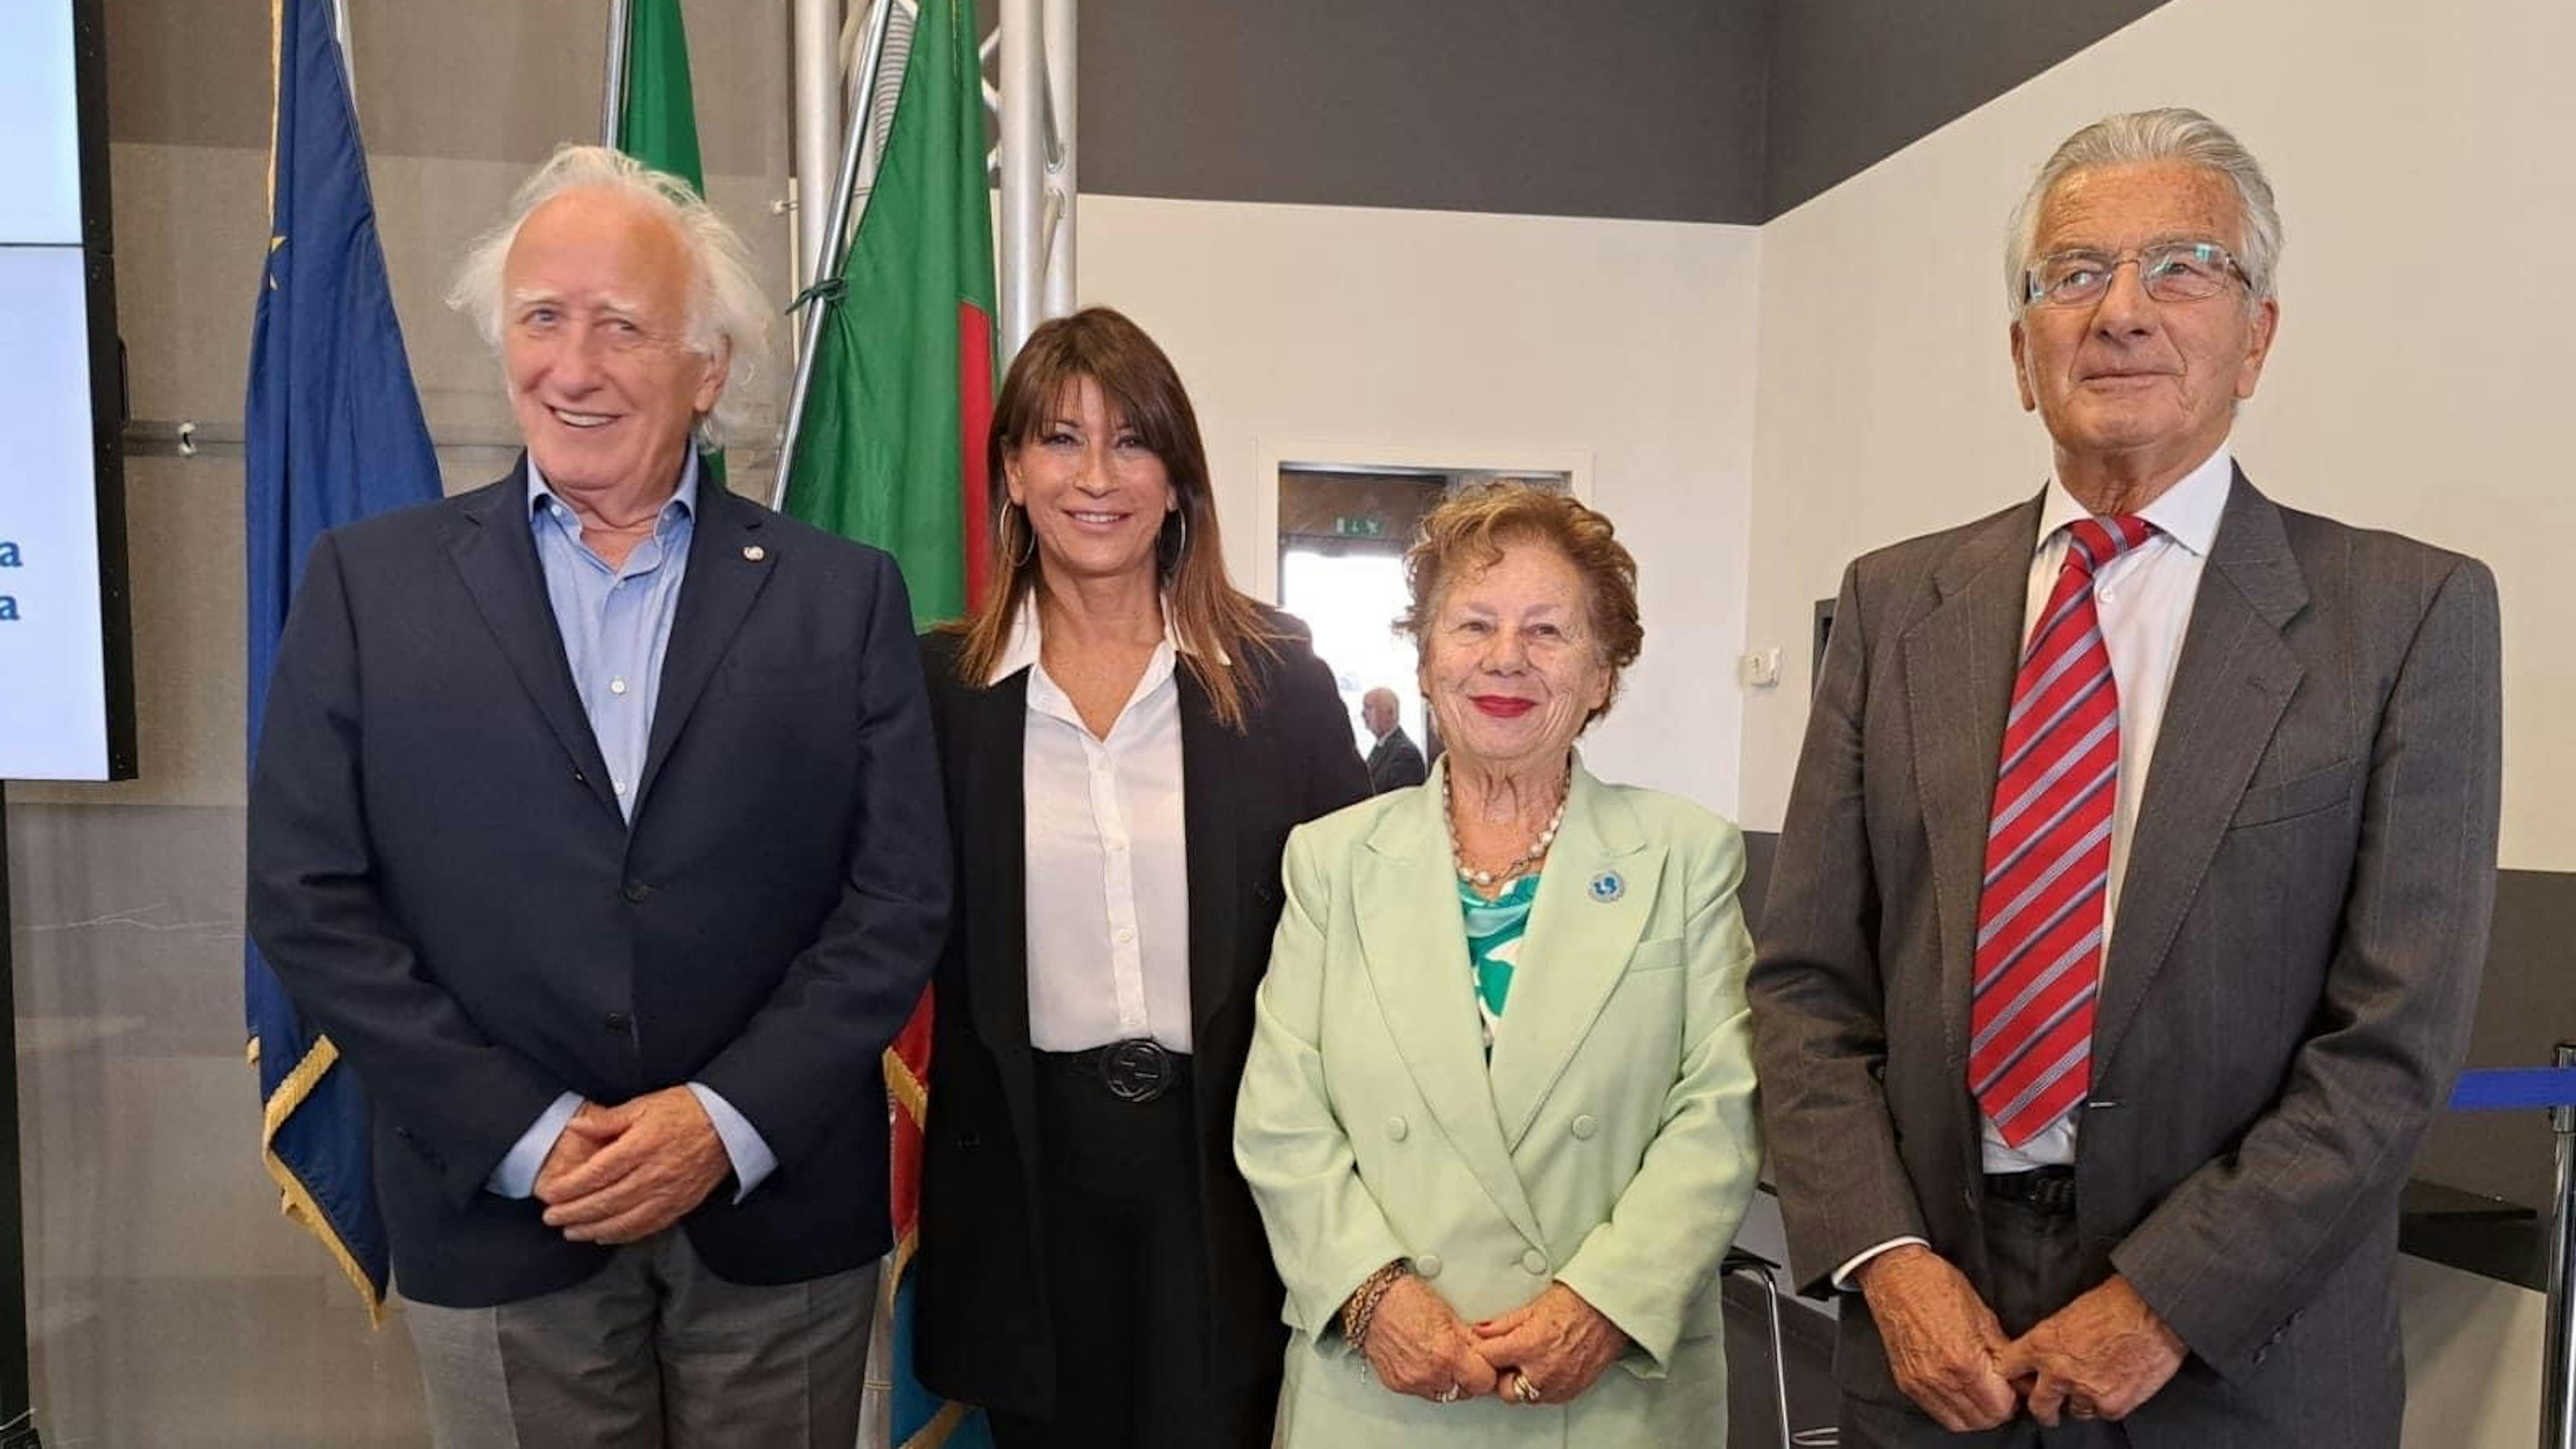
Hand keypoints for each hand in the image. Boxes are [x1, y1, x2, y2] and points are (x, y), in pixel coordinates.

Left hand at [536, 1087, 730, 1244]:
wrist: (729, 1124)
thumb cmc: (686, 1110)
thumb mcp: (645, 1105)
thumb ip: (608, 1119)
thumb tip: (575, 1127)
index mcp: (642, 1145)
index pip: (596, 1173)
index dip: (569, 1188)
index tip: (550, 1195)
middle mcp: (654, 1173)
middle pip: (605, 1201)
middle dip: (573, 1213)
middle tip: (551, 1218)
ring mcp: (668, 1193)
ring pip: (623, 1219)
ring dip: (593, 1229)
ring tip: (571, 1232)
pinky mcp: (680, 1205)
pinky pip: (646, 1226)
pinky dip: (622, 1235)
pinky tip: (605, 1237)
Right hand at [1359, 1275, 1500, 1403]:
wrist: (1371, 1301)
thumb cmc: (1406, 1299)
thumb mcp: (1449, 1314)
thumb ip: (1471, 1339)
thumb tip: (1488, 1351)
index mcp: (1447, 1354)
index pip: (1484, 1382)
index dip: (1486, 1371)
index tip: (1483, 1363)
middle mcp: (1430, 1373)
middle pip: (1466, 1392)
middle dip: (1467, 1377)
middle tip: (1461, 1358)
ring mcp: (1412, 1382)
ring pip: (1444, 1394)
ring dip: (1447, 1381)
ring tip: (1440, 1358)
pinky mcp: (1397, 1385)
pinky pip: (1422, 1392)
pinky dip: (1427, 1380)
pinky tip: (1422, 1360)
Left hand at [1472, 1282, 1627, 1405]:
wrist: (1606, 1310)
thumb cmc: (1575, 1303)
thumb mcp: (1532, 1306)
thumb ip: (1502, 1323)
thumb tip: (1479, 1331)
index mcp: (1529, 1346)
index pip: (1489, 1360)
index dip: (1484, 1353)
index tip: (1486, 1349)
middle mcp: (1543, 1370)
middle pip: (1505, 1390)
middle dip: (1502, 1376)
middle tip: (1507, 1359)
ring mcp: (1560, 1383)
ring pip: (1527, 1396)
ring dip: (1523, 1382)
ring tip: (1530, 1361)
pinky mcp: (1573, 1389)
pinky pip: (1549, 1397)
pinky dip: (1544, 1386)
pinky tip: (1547, 1367)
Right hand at [1854, 1244, 2017, 1431]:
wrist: (1896, 1276)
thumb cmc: (1937, 1286)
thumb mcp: (1983, 1316)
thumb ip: (2003, 1354)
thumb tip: (2022, 1378)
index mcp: (1964, 1361)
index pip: (2000, 1407)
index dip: (2013, 1399)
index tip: (2014, 1387)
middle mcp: (1940, 1378)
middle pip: (1982, 1420)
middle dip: (1997, 1408)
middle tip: (2001, 1389)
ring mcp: (1920, 1383)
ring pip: (1959, 1423)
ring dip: (1976, 1412)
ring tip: (1980, 1390)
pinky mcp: (1906, 1382)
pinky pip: (1936, 1412)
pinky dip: (1953, 1408)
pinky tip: (1959, 1388)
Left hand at [1997, 1274, 2185, 1424]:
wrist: (2152, 1312)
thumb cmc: (2114, 1303)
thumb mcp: (2067, 1314)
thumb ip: (2051, 1340)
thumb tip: (2045, 1354)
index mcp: (2041, 1344)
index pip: (2008, 1368)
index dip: (2013, 1376)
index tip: (2017, 1380)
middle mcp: (2058, 1373)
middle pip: (2037, 1406)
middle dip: (2042, 1408)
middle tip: (2047, 1408)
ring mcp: (2085, 1392)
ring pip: (2074, 1411)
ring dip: (2079, 1402)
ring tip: (2093, 1387)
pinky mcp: (2113, 1405)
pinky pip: (2102, 1414)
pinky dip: (2106, 1404)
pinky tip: (2115, 1386)